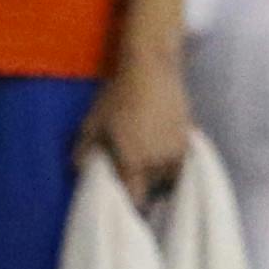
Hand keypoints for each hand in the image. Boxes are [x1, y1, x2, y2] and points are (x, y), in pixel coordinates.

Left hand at [80, 51, 188, 206]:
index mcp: (135, 162)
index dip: (129, 201)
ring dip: (159, 175)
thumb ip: (84, 151)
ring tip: (148, 163)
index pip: (136, 199)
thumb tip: (79, 170)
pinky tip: (161, 149)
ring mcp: (177, 151)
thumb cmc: (117, 96)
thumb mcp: (93, 123)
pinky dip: (172, 161)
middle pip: (154, 189)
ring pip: (170, 176)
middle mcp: (159, 162)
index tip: (124, 197)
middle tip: (132, 175)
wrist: (151, 67)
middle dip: (143, 186)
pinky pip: (181, 161)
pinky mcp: (189, 137)